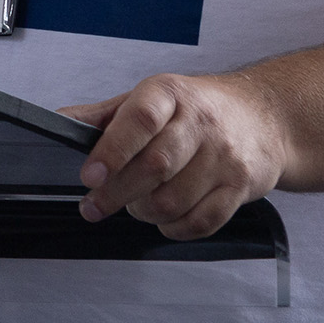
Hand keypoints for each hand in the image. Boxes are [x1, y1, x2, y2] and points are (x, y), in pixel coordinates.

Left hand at [62, 72, 289, 241]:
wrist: (262, 116)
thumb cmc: (198, 108)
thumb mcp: (150, 98)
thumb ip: (106, 115)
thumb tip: (62, 122)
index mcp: (171, 94)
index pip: (141, 120)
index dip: (112, 151)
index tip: (89, 175)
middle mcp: (201, 122)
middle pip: (155, 166)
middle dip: (117, 194)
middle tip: (95, 205)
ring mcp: (224, 156)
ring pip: (173, 201)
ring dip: (144, 212)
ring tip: (137, 204)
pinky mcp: (240, 186)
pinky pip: (201, 222)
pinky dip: (174, 228)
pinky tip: (166, 217)